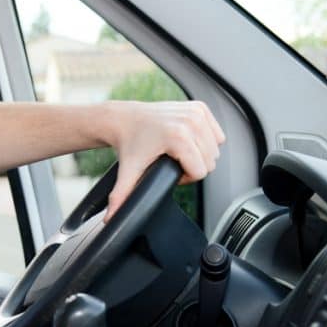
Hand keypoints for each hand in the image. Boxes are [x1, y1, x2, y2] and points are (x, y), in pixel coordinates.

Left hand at [102, 100, 225, 220]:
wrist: (123, 119)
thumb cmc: (128, 144)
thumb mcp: (127, 172)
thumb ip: (121, 196)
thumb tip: (110, 219)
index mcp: (178, 137)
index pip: (201, 172)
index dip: (184, 177)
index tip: (168, 168)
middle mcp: (190, 122)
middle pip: (210, 161)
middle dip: (193, 165)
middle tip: (171, 159)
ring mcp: (196, 112)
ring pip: (215, 149)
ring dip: (199, 153)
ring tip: (177, 150)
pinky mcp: (200, 107)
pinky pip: (216, 133)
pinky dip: (205, 139)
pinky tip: (186, 140)